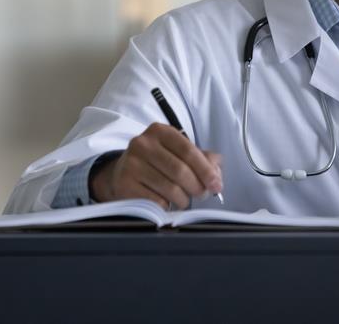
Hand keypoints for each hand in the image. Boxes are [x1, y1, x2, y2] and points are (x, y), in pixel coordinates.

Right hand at [90, 123, 222, 209]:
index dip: (206, 170)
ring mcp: (131, 164)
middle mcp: (143, 144)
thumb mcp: (177, 153)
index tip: (216, 185)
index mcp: (160, 131)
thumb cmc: (157, 162)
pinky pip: (156, 201)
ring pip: (170, 188)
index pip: (188, 151)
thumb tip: (217, 169)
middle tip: (203, 195)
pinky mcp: (124, 184)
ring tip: (185, 200)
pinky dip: (167, 205)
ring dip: (184, 199)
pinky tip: (166, 202)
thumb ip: (201, 158)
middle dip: (197, 187)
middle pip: (180, 170)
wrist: (121, 173)